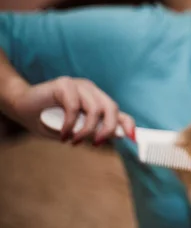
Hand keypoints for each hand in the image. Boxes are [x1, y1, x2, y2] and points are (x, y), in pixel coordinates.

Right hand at [11, 76, 134, 144]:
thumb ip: (90, 130)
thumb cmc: (46, 119)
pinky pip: (74, 107)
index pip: (117, 110)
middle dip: (108, 128)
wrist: (20, 106)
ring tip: (73, 141)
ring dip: (86, 130)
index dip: (127, 123)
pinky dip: (70, 124)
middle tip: (96, 143)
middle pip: (111, 108)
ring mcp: (79, 85)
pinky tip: (63, 134)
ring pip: (95, 109)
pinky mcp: (64, 84)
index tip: (132, 137)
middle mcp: (91, 90)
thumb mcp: (72, 129)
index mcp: (96, 100)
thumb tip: (112, 136)